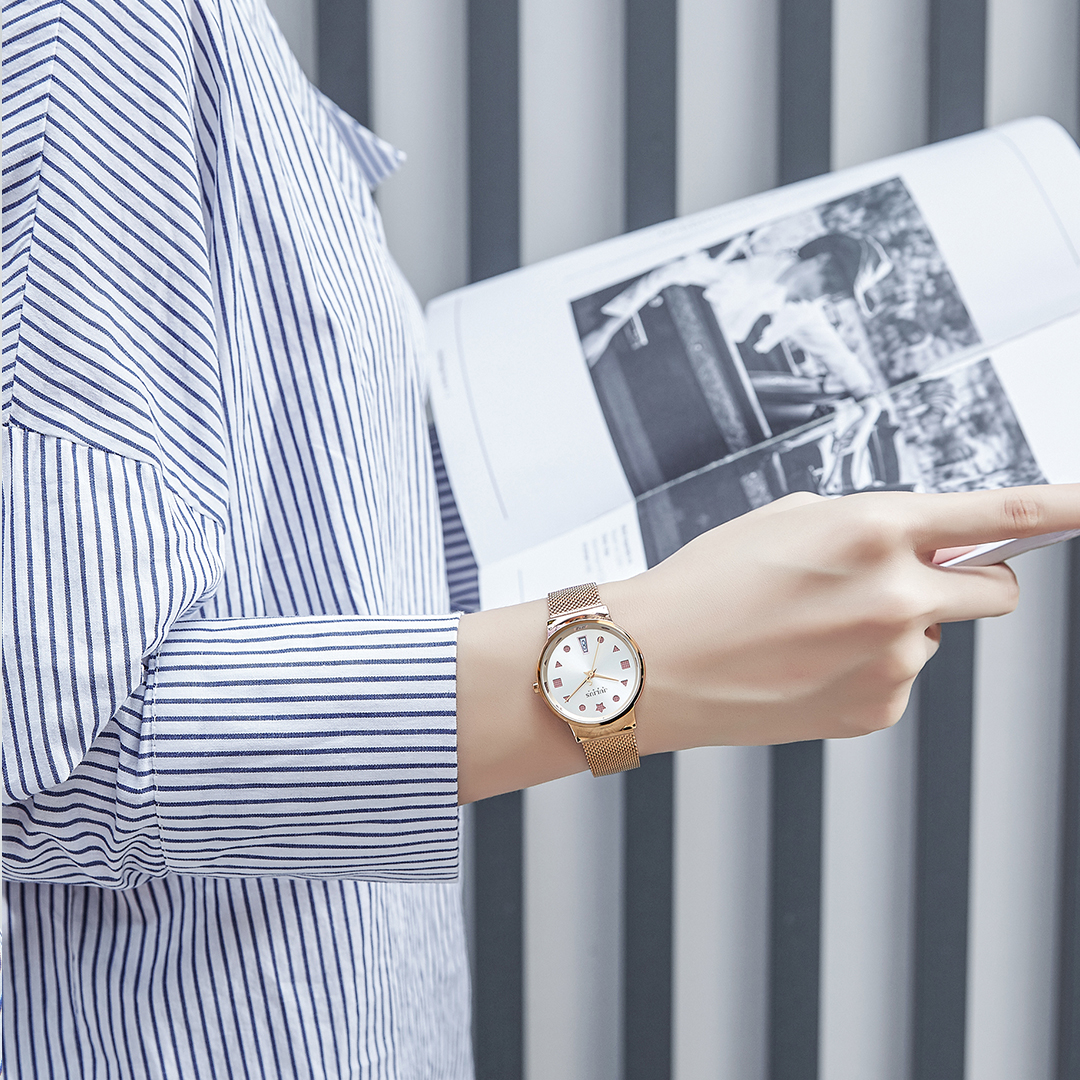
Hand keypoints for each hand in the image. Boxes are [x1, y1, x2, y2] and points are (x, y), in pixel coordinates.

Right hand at [603, 485, 1079, 751]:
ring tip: (815, 629)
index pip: (999, 514)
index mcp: (874, 530)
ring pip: (934, 636)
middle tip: (911, 582)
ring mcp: (892, 661)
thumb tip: (922, 540)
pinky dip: (868, 668)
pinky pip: (899, 678)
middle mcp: (897, 596)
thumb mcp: (787, 522)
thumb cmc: (703, 586)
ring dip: (898, 627)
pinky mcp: (876, 710)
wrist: (652, 664)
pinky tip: (809, 663)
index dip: (1061, 507)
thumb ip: (869, 523)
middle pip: (996, 590)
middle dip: (970, 580)